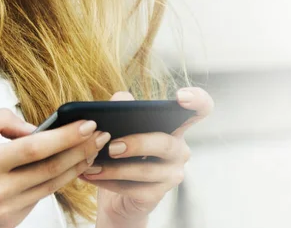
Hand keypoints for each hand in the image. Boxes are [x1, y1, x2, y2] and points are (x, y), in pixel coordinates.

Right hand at [0, 109, 110, 227]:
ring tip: (93, 147)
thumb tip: (34, 127)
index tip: (87, 123)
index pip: (34, 148)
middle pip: (51, 169)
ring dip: (77, 165)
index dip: (65, 136)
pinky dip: (58, 179)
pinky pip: (42, 196)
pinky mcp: (12, 221)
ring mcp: (7, 211)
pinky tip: (71, 164)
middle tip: (101, 133)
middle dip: (81, 149)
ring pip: (52, 185)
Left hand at [81, 88, 213, 226]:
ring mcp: (172, 174)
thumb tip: (120, 99)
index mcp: (174, 126)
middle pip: (165, 143)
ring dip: (115, 168)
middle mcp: (179, 149)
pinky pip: (134, 189)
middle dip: (137, 144)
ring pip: (147, 169)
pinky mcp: (158, 194)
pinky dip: (109, 182)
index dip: (197, 100)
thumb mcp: (119, 127)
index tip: (180, 97)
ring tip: (91, 165)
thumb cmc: (121, 153)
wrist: (117, 194)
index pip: (200, 108)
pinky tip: (90, 175)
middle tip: (112, 147)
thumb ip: (122, 107)